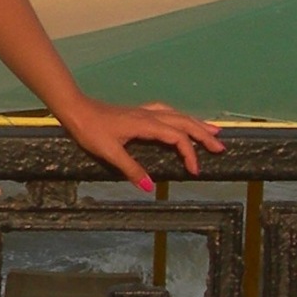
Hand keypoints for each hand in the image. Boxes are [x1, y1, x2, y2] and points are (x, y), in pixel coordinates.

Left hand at [56, 96, 224, 190]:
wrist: (76, 110)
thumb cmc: (90, 130)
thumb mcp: (109, 153)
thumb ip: (131, 169)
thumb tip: (149, 187)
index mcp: (146, 125)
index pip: (177, 138)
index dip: (189, 154)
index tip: (194, 171)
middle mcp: (150, 115)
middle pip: (185, 123)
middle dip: (204, 135)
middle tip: (221, 147)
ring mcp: (145, 111)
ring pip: (178, 115)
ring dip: (197, 124)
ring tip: (214, 131)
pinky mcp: (139, 112)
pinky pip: (168, 112)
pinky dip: (181, 117)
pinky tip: (183, 120)